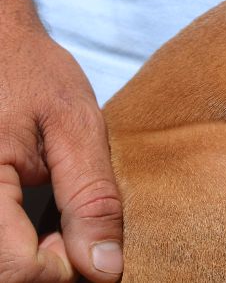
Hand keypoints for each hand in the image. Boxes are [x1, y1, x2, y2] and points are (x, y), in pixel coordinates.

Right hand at [0, 23, 122, 281]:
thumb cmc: (31, 74)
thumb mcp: (76, 126)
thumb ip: (91, 198)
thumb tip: (104, 269)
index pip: (18, 270)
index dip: (66, 270)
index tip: (91, 241)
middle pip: (6, 274)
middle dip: (50, 266)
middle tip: (78, 230)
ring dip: (32, 259)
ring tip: (58, 224)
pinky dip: (16, 245)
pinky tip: (34, 222)